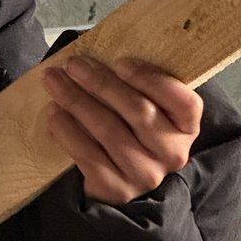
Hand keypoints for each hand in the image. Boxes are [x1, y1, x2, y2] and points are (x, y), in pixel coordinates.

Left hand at [43, 56, 202, 204]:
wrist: (115, 175)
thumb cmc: (127, 127)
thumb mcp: (142, 104)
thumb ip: (133, 83)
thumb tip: (97, 51)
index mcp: (186, 126)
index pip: (183, 101)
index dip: (151, 79)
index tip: (118, 62)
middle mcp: (172, 153)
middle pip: (138, 111)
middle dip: (100, 83)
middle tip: (73, 65)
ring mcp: (146, 174)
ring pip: (108, 130)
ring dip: (76, 101)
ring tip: (54, 82)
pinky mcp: (117, 189)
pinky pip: (88, 155)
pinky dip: (68, 130)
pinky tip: (54, 113)